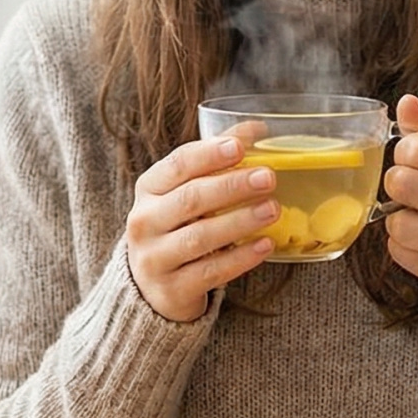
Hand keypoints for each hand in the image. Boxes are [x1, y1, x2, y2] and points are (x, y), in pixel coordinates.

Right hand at [126, 133, 278, 321]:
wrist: (152, 285)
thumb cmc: (177, 226)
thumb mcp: (186, 190)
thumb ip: (215, 159)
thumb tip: (256, 128)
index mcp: (149, 189)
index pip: (177, 165)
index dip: (208, 154)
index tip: (239, 147)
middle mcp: (144, 222)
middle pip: (190, 199)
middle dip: (231, 186)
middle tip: (268, 177)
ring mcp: (154, 258)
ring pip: (200, 237)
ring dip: (239, 221)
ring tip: (272, 209)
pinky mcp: (171, 289)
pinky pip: (209, 272)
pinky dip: (240, 258)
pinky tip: (265, 245)